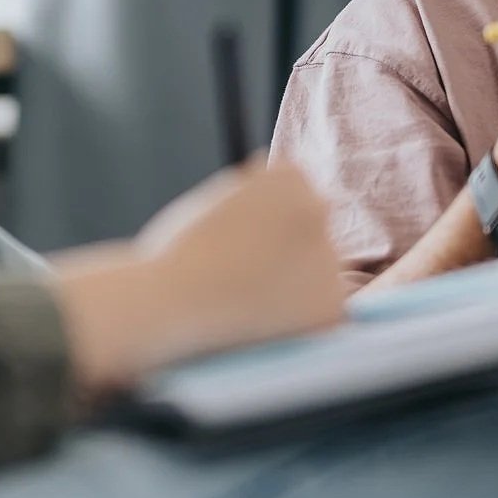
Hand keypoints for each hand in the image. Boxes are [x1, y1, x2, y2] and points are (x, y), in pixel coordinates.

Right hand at [50, 162, 346, 397]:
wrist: (163, 304)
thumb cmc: (174, 256)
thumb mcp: (213, 199)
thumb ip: (252, 189)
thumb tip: (269, 177)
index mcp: (289, 175)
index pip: (295, 194)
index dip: (263, 224)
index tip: (232, 242)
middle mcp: (318, 209)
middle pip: (313, 232)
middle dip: (287, 252)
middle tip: (239, 276)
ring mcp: (330, 257)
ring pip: (320, 274)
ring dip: (296, 287)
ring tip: (245, 301)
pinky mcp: (333, 305)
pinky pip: (324, 312)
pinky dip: (301, 322)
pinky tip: (263, 322)